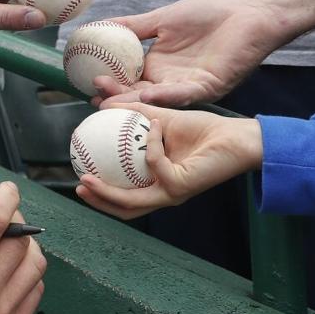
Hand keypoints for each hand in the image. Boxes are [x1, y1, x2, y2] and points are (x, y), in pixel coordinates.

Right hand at [0, 181, 46, 313]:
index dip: (6, 199)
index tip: (8, 191)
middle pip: (20, 241)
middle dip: (15, 221)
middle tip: (5, 219)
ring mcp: (1, 312)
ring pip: (35, 264)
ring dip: (25, 248)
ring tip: (8, 248)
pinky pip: (35, 290)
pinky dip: (26, 275)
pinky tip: (9, 274)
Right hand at [75, 105, 262, 219]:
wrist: (236, 136)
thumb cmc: (204, 129)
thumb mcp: (161, 118)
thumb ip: (134, 112)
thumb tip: (103, 104)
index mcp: (158, 182)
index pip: (126, 197)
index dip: (101, 193)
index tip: (80, 174)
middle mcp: (165, 192)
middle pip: (125, 209)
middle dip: (98, 201)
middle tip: (79, 184)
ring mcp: (173, 191)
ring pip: (133, 202)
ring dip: (107, 193)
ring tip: (88, 178)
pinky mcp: (182, 184)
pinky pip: (155, 164)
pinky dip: (150, 143)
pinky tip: (150, 125)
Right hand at [93, 0, 288, 107]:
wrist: (245, 14)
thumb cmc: (208, 14)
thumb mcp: (161, 18)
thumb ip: (132, 26)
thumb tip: (98, 24)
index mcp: (157, 66)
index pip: (128, 79)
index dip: (109, 84)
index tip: (87, 85)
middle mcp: (169, 80)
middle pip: (138, 93)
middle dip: (116, 99)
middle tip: (94, 101)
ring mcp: (187, 86)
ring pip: (157, 99)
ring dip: (135, 101)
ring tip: (112, 103)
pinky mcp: (207, 87)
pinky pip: (183, 93)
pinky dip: (166, 94)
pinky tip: (147, 92)